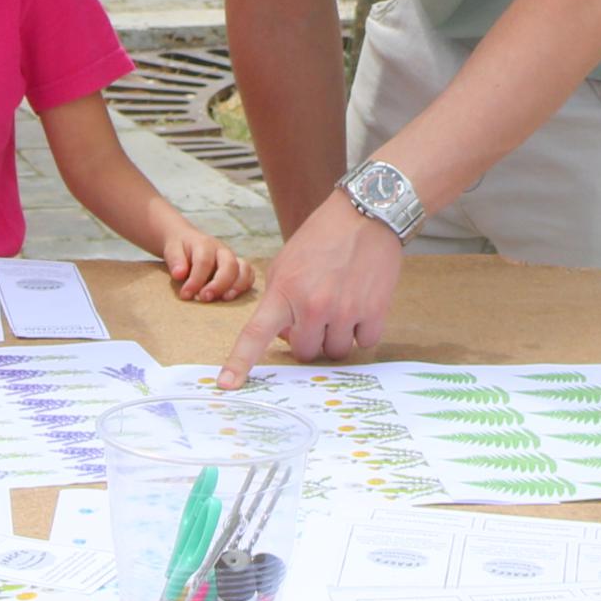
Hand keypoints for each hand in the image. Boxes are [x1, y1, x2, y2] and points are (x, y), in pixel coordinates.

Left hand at [158, 220, 256, 302]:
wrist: (186, 239)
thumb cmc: (179, 248)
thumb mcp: (172, 249)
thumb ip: (175, 260)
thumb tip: (179, 274)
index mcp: (205, 244)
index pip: (204, 262)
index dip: (195, 280)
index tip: (185, 295)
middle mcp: (222, 250)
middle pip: (229, 265)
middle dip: (219, 284)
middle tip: (205, 298)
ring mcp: (232, 258)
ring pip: (244, 269)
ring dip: (236, 286)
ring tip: (224, 299)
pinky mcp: (238, 267)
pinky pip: (249, 275)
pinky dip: (245, 286)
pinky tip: (232, 297)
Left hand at [218, 192, 402, 384]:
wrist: (366, 215)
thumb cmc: (323, 238)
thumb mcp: (286, 263)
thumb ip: (279, 300)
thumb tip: (285, 335)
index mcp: (284, 292)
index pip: (255, 334)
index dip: (240, 362)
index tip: (226, 385)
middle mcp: (313, 306)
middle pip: (306, 352)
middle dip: (310, 338)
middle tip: (318, 312)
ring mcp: (344, 311)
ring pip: (336, 351)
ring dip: (337, 335)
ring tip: (342, 303)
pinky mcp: (374, 312)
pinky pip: (364, 342)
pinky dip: (362, 329)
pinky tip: (362, 303)